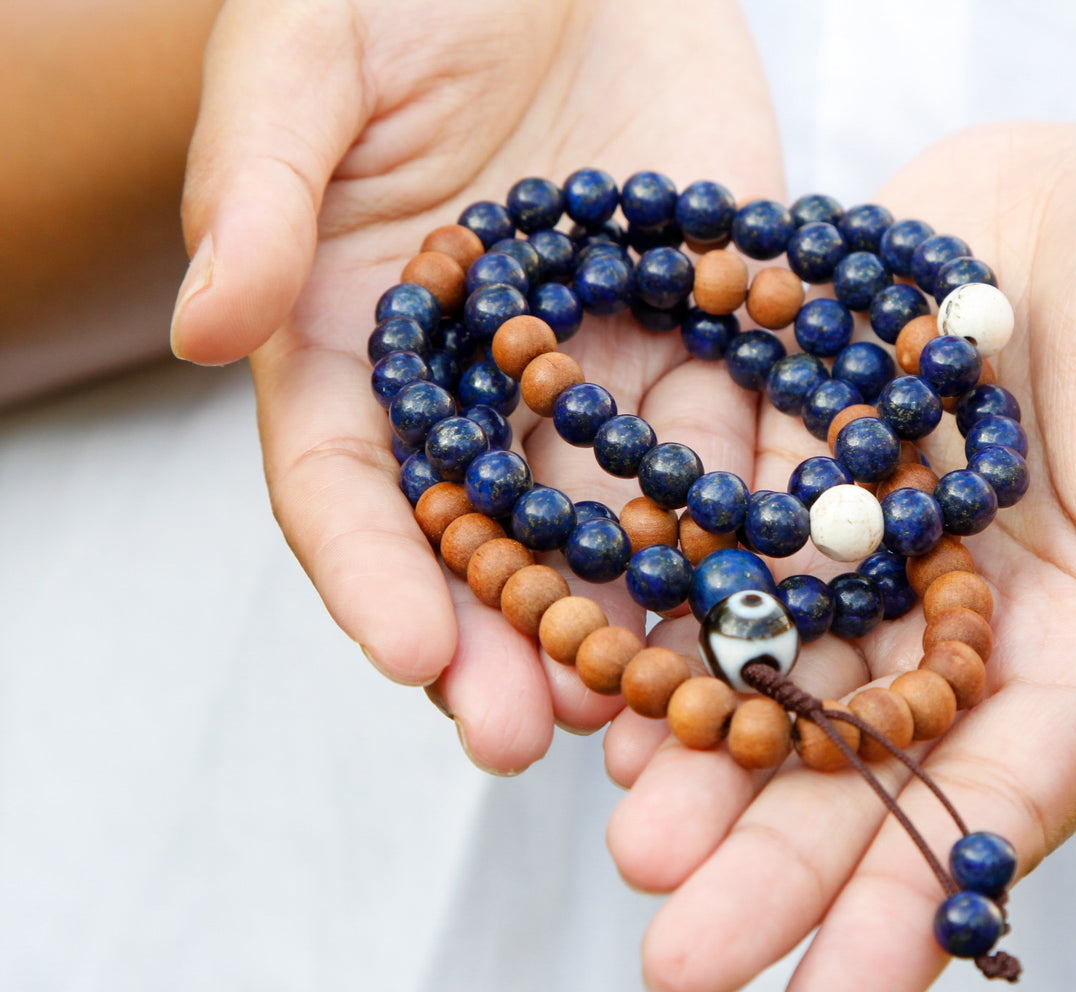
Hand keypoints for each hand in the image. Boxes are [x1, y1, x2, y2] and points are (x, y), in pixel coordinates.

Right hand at [171, 0, 782, 770]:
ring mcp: (596, 371)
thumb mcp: (307, 57)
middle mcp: (476, 388)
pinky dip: (747, 520)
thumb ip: (260, 191)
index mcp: (354, 342)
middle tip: (532, 734)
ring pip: (613, 521)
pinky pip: (730, 441)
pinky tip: (768, 594)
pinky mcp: (702, 337)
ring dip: (631, 619)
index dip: (372, 574)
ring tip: (656, 706)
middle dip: (504, 640)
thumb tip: (203, 328)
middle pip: (483, 540)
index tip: (409, 655)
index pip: (343, 486)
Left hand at [603, 122, 1075, 991]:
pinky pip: (722, 545)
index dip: (896, 919)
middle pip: (852, 762)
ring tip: (628, 842)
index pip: (983, 810)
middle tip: (673, 953)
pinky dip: (667, 612)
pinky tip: (604, 679)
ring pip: (771, 671)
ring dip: (696, 758)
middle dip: (767, 864)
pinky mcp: (800, 458)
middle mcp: (955, 624)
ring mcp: (868, 546)